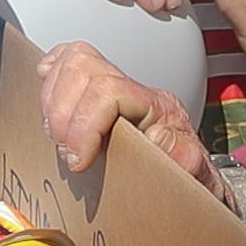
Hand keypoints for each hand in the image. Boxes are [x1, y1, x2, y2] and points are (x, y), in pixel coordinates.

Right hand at [42, 39, 214, 186]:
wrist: (189, 183)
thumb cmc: (186, 180)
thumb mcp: (195, 176)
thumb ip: (183, 156)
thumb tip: (157, 135)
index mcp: (158, 106)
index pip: (109, 90)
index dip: (84, 124)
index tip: (77, 159)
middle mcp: (135, 91)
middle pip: (84, 68)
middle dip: (63, 113)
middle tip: (66, 151)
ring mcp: (115, 87)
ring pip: (72, 61)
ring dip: (54, 100)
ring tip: (59, 136)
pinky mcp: (99, 93)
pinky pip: (69, 62)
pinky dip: (52, 75)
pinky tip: (50, 98)